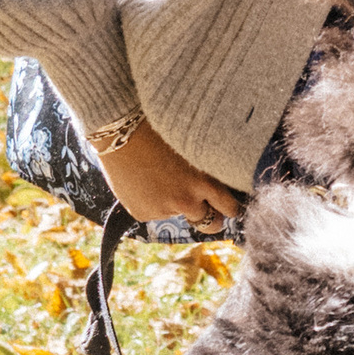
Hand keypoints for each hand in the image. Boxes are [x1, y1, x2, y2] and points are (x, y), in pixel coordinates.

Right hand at [99, 121, 242, 228]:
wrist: (122, 132)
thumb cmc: (160, 130)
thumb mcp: (193, 149)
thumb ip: (205, 173)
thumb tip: (216, 187)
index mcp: (205, 182)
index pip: (230, 208)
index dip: (231, 209)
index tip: (230, 207)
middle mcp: (187, 200)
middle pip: (210, 224)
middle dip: (212, 219)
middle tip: (209, 211)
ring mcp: (164, 210)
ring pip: (178, 213)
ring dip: (176, 203)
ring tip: (161, 176)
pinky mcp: (143, 213)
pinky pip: (154, 212)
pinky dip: (152, 201)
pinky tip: (143, 179)